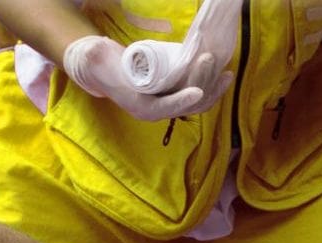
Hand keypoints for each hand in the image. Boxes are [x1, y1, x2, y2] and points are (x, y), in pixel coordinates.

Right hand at [62, 35, 224, 121]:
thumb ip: (95, 55)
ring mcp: (169, 104)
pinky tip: (223, 75)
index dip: (180, 101)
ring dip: (214, 88)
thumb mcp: (96, 59)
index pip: (162, 108)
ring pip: (197, 103)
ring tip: (225, 71)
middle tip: (209, 58)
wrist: (107, 69)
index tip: (197, 91)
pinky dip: (213, 88)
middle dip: (202, 83)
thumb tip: (97, 53)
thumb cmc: (104, 63)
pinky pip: (200, 97)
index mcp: (139, 107)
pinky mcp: (177, 95)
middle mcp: (157, 110)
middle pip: (185, 104)